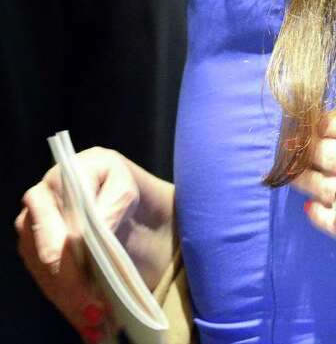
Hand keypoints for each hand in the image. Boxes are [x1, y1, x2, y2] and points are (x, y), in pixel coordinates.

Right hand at [14, 148, 175, 342]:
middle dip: (72, 285)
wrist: (138, 208)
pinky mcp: (36, 252)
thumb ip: (112, 203)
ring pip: (45, 272)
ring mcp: (35, 227)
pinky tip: (88, 323)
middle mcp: (42, 199)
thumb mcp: (131, 188)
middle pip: (48, 250)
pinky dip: (68, 303)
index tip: (91, 277)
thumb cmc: (136, 193)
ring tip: (97, 324)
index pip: (59, 215)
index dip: (72, 252)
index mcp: (68, 174)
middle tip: (98, 311)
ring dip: (70, 301)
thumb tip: (94, 229)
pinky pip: (47, 282)